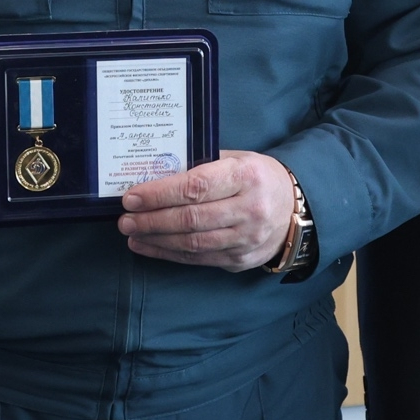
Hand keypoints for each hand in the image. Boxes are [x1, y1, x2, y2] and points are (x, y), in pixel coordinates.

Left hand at [118, 150, 295, 270]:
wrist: (294, 207)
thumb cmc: (257, 177)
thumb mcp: (237, 159)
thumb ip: (201, 165)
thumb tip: (154, 175)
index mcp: (247, 176)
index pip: (196, 187)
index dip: (160, 194)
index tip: (132, 197)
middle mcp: (250, 209)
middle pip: (191, 219)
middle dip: (152, 220)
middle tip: (125, 219)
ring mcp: (247, 239)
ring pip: (192, 243)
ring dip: (156, 239)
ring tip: (132, 233)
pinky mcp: (241, 260)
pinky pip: (199, 259)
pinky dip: (169, 254)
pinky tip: (149, 246)